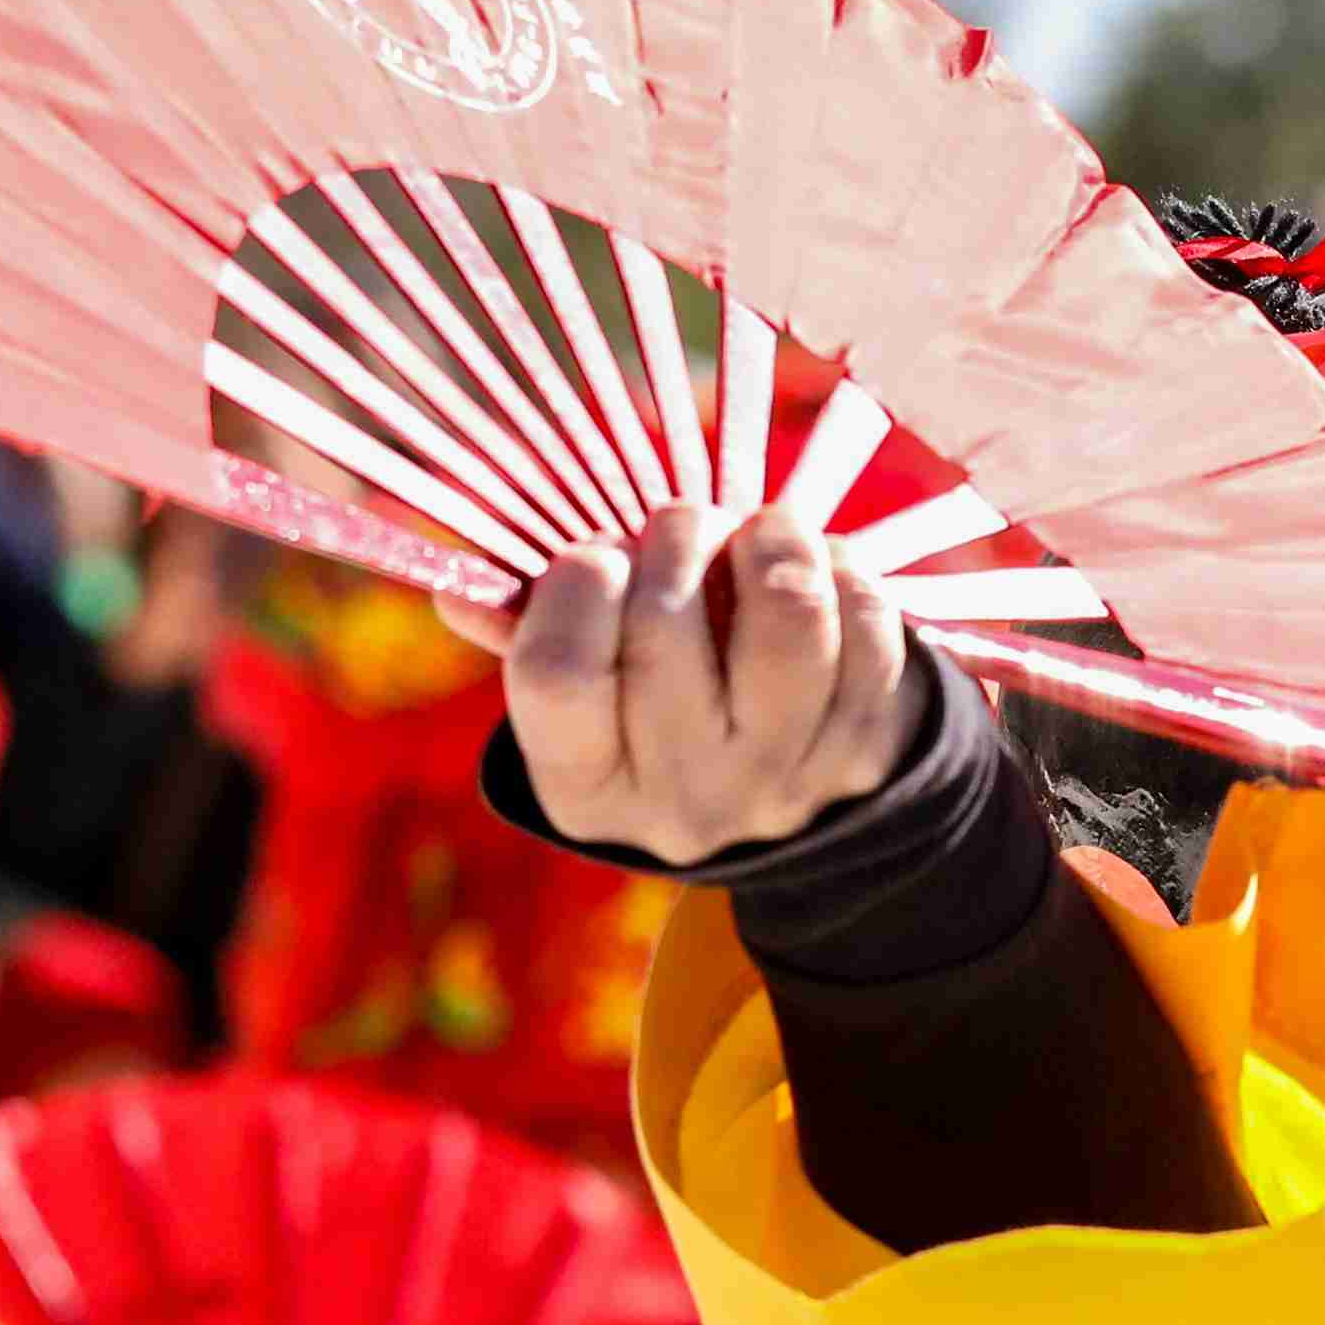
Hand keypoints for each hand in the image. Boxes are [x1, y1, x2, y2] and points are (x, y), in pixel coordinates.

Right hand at [462, 503, 916, 869]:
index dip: (573, 581)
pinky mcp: (865, 754)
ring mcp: (783, 784)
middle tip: (681, 522)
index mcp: (585, 787)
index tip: (596, 553)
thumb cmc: (652, 703)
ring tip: (755, 530)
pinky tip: (816, 572)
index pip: (557, 672)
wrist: (784, 795)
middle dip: (674, 536)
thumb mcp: (580, 690)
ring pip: (787, 619)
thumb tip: (458, 589)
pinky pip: (863, 624)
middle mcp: (683, 802)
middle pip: (667, 627)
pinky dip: (840, 571)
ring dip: (768, 539)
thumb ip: (525, 628)